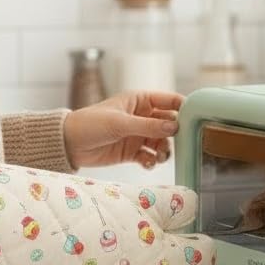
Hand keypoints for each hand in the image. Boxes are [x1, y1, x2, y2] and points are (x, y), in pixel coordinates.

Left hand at [62, 91, 182, 169]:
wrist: (69, 144)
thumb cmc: (91, 123)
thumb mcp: (120, 123)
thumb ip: (148, 125)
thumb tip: (174, 126)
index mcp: (140, 100)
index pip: (168, 101)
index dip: (183, 107)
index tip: (195, 118)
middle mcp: (142, 116)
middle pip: (169, 124)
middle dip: (175, 134)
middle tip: (179, 143)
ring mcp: (138, 134)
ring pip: (162, 142)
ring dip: (164, 150)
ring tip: (159, 157)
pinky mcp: (132, 151)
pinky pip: (150, 156)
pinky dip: (152, 161)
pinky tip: (147, 163)